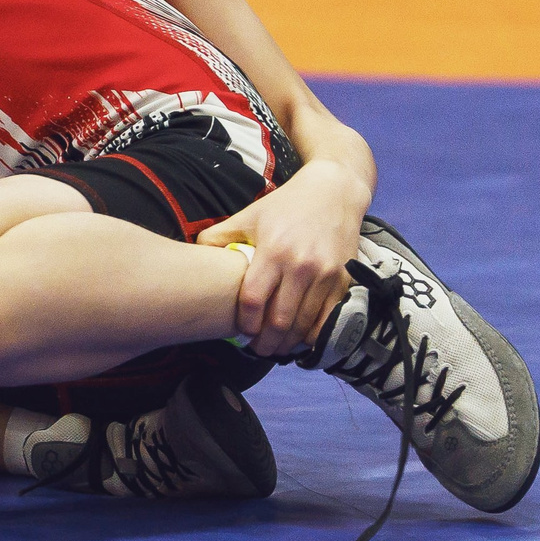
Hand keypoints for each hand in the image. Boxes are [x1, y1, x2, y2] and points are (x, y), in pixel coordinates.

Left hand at [198, 164, 368, 358]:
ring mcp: (325, 275)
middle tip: (258, 348)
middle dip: (266, 342)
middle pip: (279, 319)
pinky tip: (301, 337)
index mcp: (274, 251)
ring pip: (304, 324)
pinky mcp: (344, 280)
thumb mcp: (249, 216)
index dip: (245, 322)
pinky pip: (328, 320)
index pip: (253, 300)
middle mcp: (301, 266)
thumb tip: (195, 254)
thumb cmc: (286, 205)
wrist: (334, 192)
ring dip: (288, 343)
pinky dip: (313, 335)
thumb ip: (219, 236)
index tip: (241, 331)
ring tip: (277, 347)